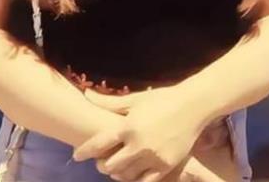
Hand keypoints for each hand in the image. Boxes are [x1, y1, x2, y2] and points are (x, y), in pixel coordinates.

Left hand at [72, 86, 203, 181]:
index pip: (99, 143)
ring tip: (117, 167)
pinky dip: (135, 180)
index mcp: (128, 126)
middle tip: (101, 161)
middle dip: (101, 164)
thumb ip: (109, 102)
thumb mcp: (135, 99)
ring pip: (126, 176)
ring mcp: (153, 157)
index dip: (85, 151)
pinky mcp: (166, 166)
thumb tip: (87, 95)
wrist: (192, 106)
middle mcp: (138, 144)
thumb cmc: (161, 99)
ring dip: (117, 173)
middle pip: (110, 165)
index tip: (76, 156)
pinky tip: (133, 174)